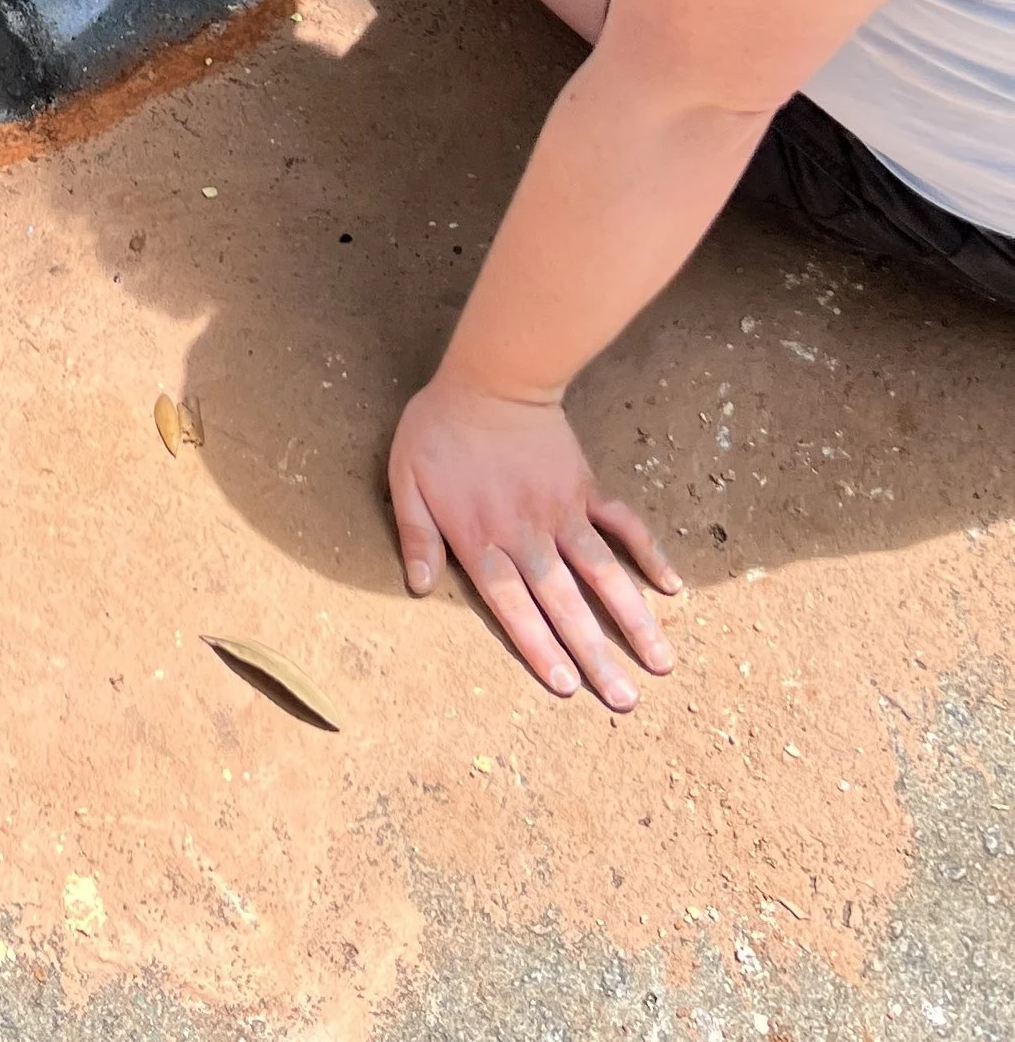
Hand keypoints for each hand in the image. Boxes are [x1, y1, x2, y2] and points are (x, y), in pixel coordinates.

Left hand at [388, 371, 681, 711]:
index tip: (565, 687)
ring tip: (661, 663)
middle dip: (595, 655)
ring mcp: (563, 512)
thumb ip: (417, 535)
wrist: (491, 378)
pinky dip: (648, 554)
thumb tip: (418, 587)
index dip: (538, 646)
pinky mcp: (586, 489)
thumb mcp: (406, 479)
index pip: (513, 605)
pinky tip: (672, 587)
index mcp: (483, 539)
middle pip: (564, 604)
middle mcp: (528, 535)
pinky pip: (623, 524)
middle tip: (625, 701)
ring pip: (603, 574)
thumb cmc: (440, 428)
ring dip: (633, 619)